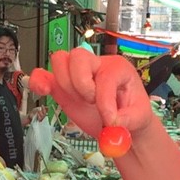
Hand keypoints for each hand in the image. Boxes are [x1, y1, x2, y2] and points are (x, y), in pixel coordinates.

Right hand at [29, 49, 150, 139]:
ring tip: (80, 102)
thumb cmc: (131, 115)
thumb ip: (128, 120)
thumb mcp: (139, 119)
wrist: (122, 124)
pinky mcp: (62, 86)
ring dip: (66, 85)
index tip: (109, 120)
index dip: (105, 99)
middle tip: (90, 102)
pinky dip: (39, 81)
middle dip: (81, 83)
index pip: (105, 75)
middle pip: (78, 56)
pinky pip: (43, 74)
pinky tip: (43, 91)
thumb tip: (113, 122)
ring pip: (60, 61)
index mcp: (118, 68)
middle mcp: (96, 65)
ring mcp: (77, 74)